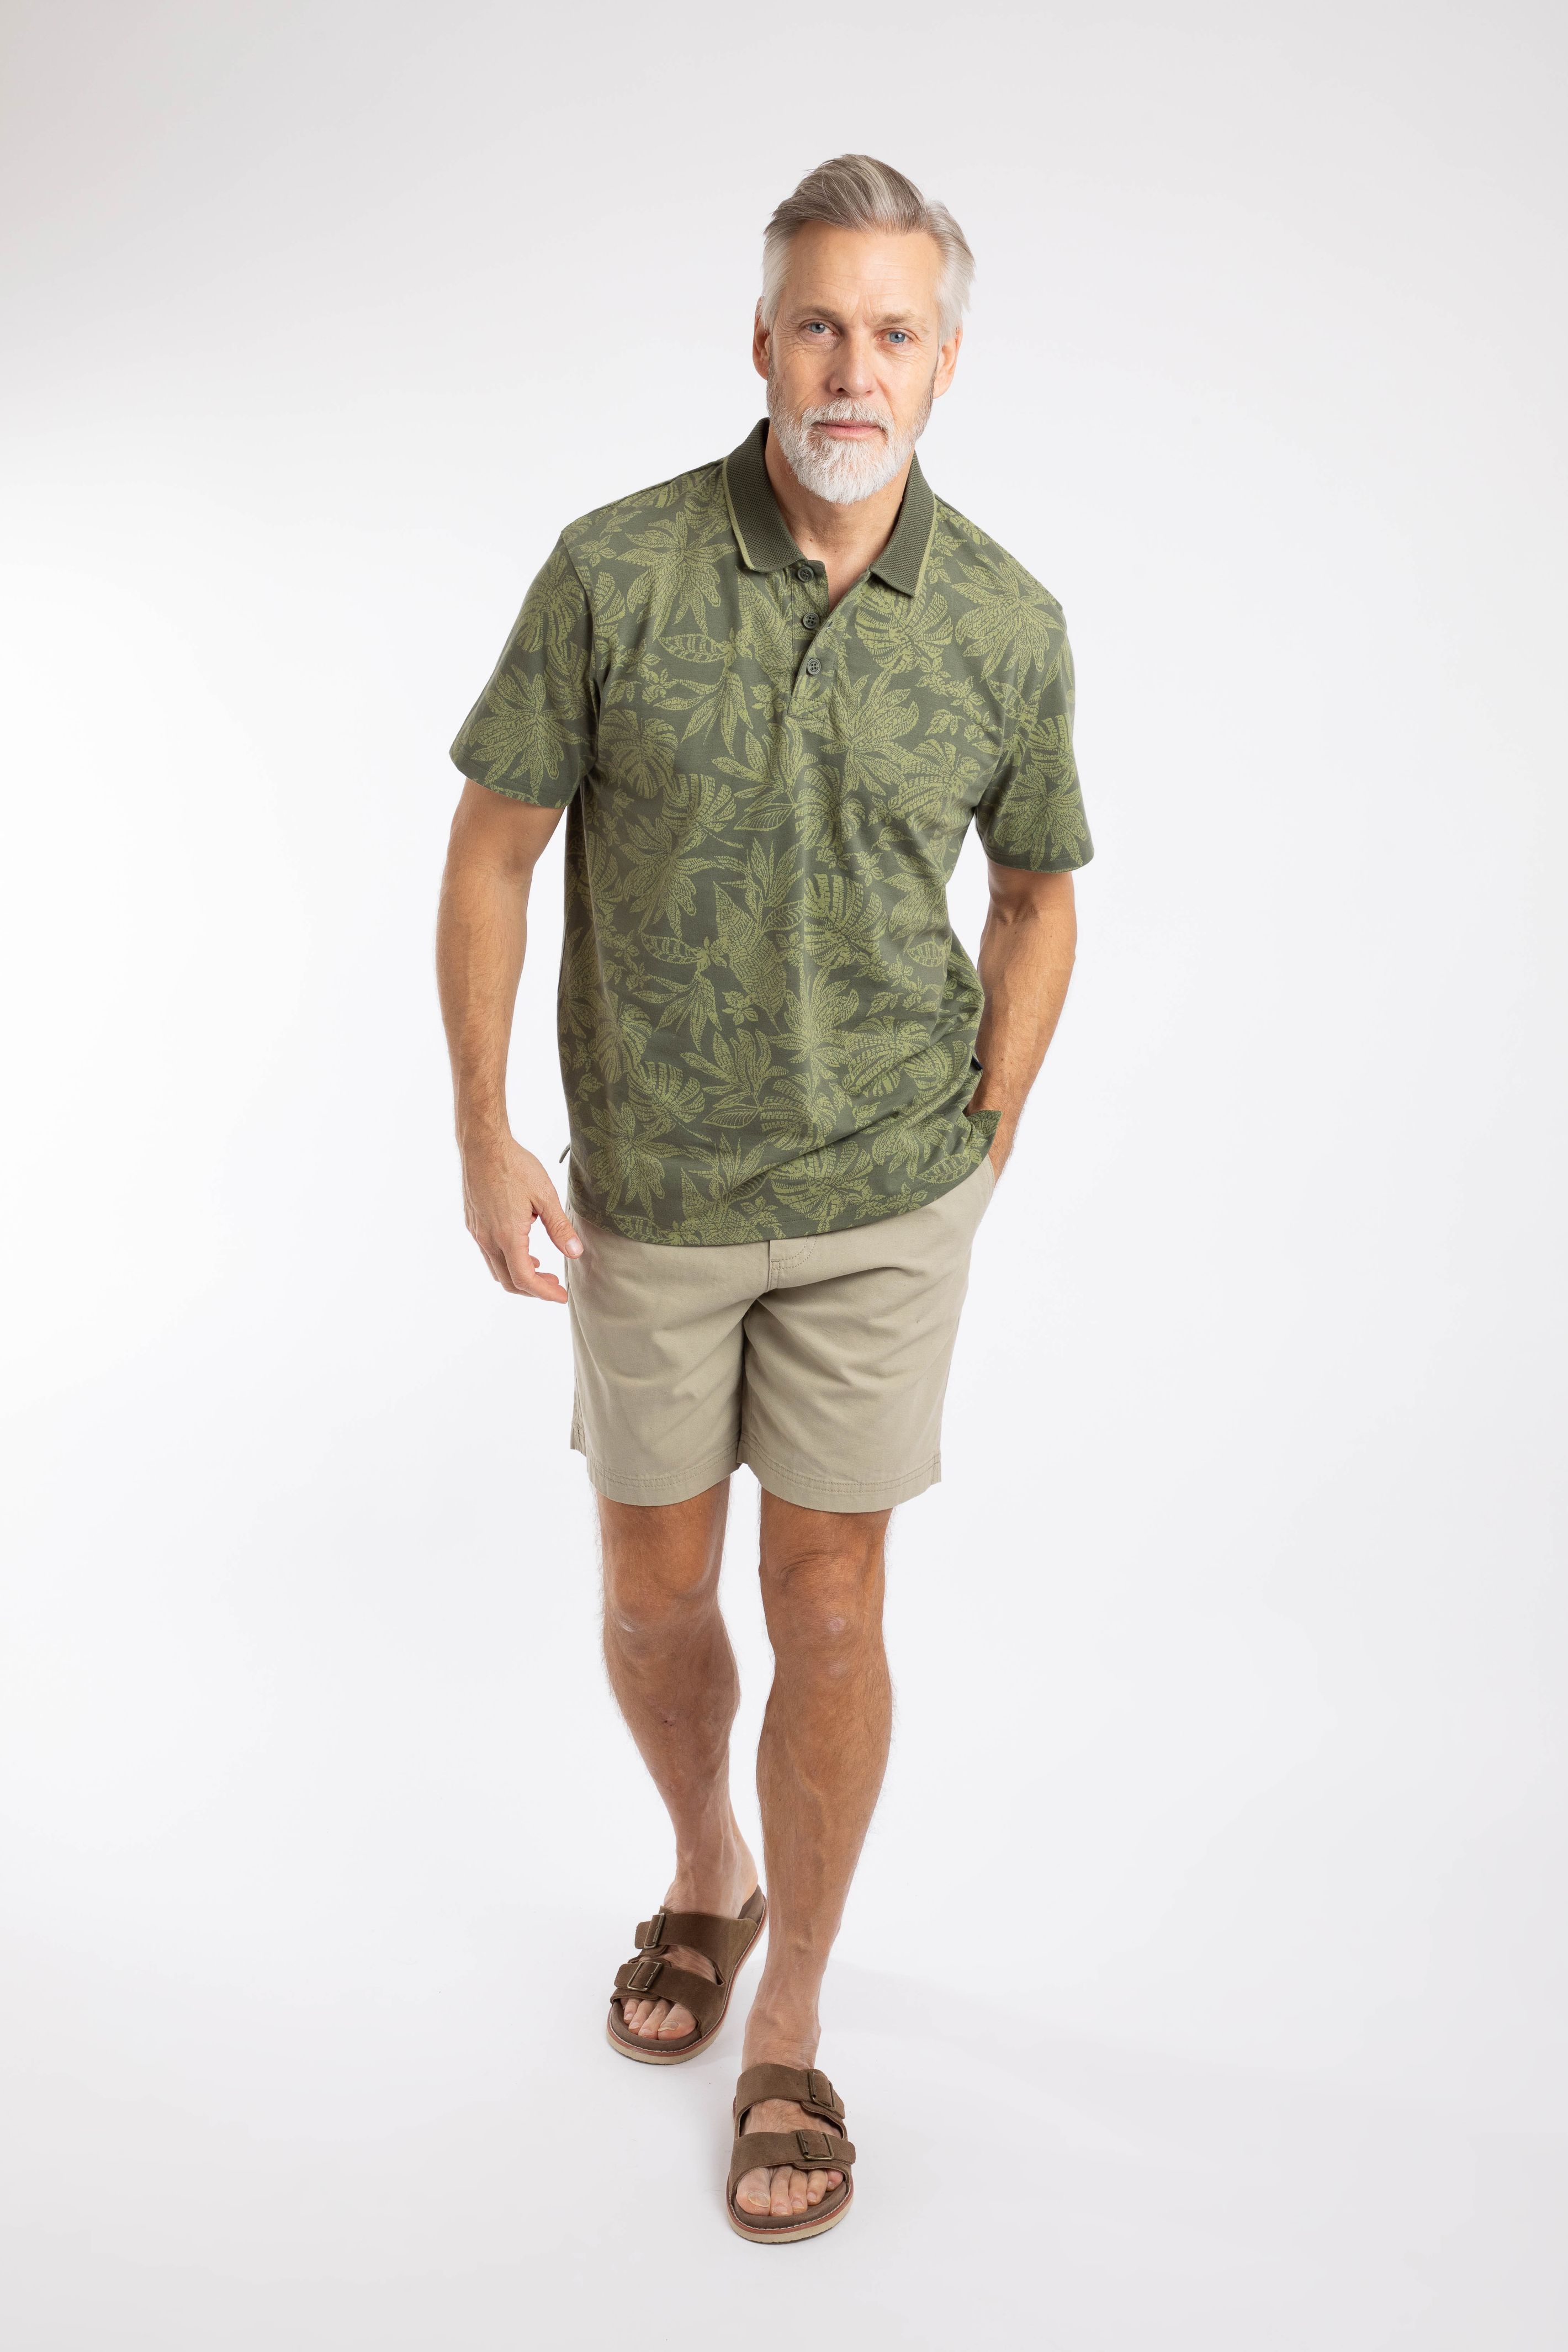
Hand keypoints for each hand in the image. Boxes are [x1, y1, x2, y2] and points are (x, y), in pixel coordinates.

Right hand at [460, 1137, 582, 1301]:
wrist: (482, 1145)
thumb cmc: (514, 1166)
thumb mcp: (545, 1196)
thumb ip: (560, 1228)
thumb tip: (575, 1253)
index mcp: (508, 1235)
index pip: (524, 1279)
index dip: (544, 1293)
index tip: (561, 1296)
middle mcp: (488, 1239)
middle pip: (508, 1281)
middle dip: (533, 1288)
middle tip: (554, 1284)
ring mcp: (477, 1232)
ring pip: (496, 1268)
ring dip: (519, 1274)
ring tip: (540, 1266)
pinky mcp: (473, 1223)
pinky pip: (489, 1253)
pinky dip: (507, 1259)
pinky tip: (522, 1245)